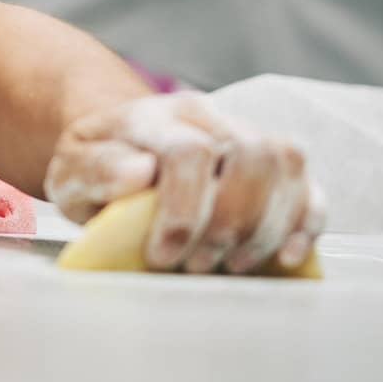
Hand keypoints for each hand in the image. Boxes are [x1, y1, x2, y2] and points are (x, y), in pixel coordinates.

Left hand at [43, 92, 325, 273]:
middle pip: (250, 154)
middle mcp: (209, 116)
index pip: (190, 151)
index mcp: (156, 116)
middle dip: (229, 221)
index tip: (163, 255)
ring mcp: (248, 134)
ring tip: (231, 265)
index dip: (183, 210)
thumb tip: (140, 172)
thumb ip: (96, 169)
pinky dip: (305, 224)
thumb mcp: (72, 170)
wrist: (122, 147)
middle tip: (198, 265)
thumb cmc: (98, 168)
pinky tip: (284, 259)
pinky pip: (310, 186)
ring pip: (285, 163)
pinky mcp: (276, 165)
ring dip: (265, 226)